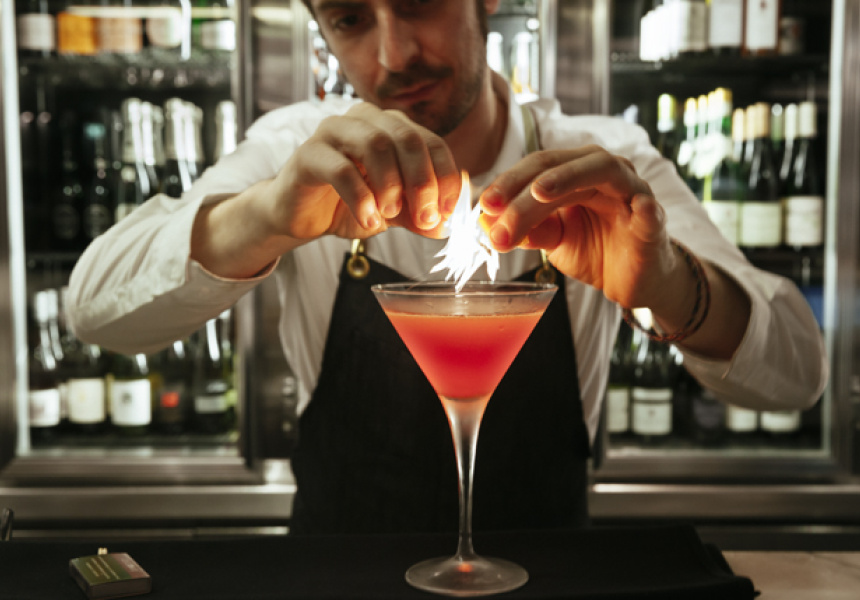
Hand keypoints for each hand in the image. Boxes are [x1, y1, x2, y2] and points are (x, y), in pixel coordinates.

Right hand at [267, 102, 460, 241]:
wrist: (301, 216)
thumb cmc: (349, 206)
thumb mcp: (394, 214)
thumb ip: (419, 216)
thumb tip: (446, 226)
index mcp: (392, 127)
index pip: (432, 142)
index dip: (446, 177)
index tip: (448, 212)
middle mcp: (365, 120)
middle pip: (407, 138)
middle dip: (422, 182)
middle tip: (425, 217)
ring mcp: (334, 131)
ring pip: (376, 145)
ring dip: (391, 186)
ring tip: (388, 216)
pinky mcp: (309, 153)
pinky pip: (342, 169)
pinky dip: (361, 198)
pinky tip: (367, 220)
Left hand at [478, 144, 679, 310]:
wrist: (633, 281)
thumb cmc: (595, 251)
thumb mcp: (552, 240)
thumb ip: (524, 228)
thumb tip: (484, 220)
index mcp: (576, 173)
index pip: (537, 166)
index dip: (508, 182)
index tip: (483, 205)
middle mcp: (603, 172)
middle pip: (559, 166)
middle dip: (523, 188)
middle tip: (495, 210)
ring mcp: (631, 191)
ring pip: (601, 170)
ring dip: (567, 177)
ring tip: (539, 191)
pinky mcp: (653, 220)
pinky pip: (648, 208)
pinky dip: (640, 206)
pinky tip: (630, 208)